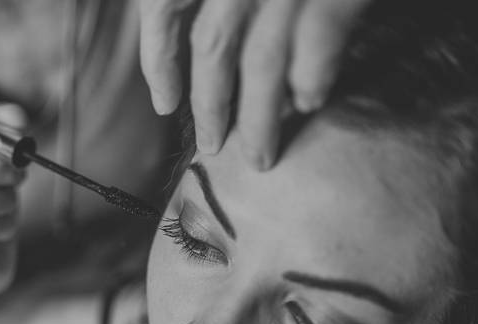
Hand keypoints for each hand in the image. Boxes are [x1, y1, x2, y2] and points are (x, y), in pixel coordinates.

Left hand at [139, 0, 372, 168]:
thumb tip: (206, 32)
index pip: (163, 10)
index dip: (159, 62)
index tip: (166, 104)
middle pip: (213, 48)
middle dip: (211, 106)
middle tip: (214, 147)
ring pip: (260, 61)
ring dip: (258, 118)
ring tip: (259, 155)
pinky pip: (318, 42)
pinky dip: (311, 77)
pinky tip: (308, 103)